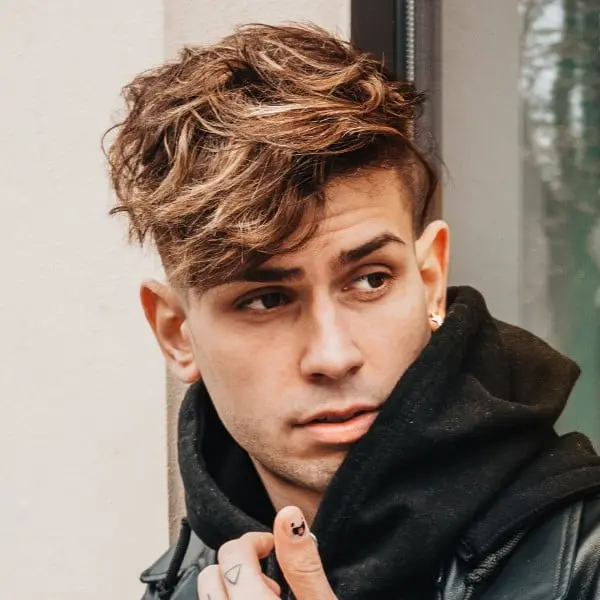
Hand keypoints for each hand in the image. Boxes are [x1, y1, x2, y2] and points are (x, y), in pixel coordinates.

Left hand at [196, 506, 336, 598]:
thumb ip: (303, 564)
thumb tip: (289, 514)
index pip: (231, 552)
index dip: (255, 541)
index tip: (274, 547)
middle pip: (211, 573)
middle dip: (240, 567)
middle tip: (272, 578)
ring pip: (211, 594)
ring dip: (234, 588)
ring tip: (268, 598)